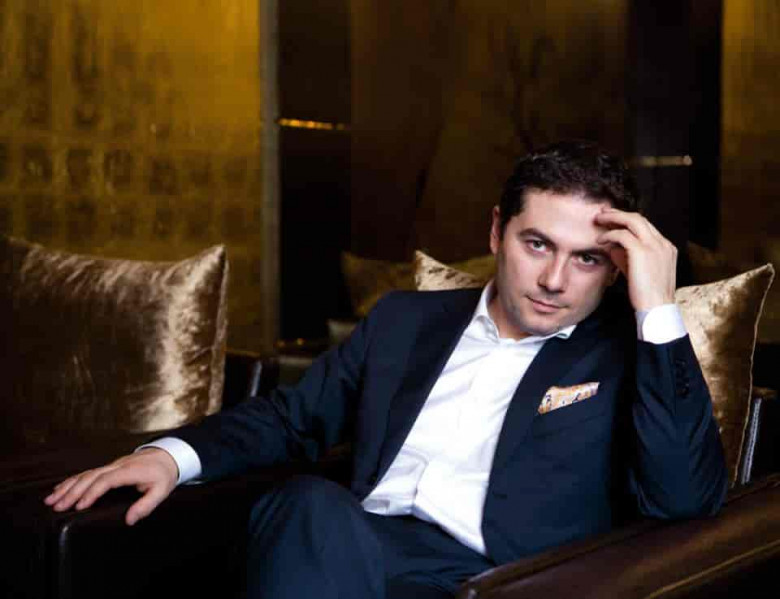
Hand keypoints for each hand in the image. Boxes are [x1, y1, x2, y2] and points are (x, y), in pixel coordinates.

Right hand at [44, 448, 178, 525]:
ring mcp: (112, 465)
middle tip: (57, 506)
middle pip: (91, 477)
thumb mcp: (161, 491)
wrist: (167, 456)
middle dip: (72, 491)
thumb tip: (129, 520)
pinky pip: (88, 473)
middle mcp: (117, 466)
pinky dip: (72, 480)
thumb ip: (146, 505)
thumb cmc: (163, 474)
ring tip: (52, 499)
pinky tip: (60, 488)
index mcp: (129, 471)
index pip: (106, 480)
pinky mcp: (109, 467)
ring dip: (68, 486)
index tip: (80, 506)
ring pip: (86, 474)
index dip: (91, 493)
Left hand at [594, 208, 676, 311]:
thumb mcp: (638, 272)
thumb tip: (612, 248)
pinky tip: (600, 240)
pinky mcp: (642, 252)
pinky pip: (622, 235)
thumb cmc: (646, 295)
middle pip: (640, 218)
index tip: (613, 221)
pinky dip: (609, 235)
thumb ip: (627, 258)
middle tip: (603, 213)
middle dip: (619, 214)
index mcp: (666, 248)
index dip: (628, 221)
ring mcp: (654, 246)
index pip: (646, 226)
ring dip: (613, 218)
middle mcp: (662, 244)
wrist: (656, 309)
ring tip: (598, 219)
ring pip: (632, 220)